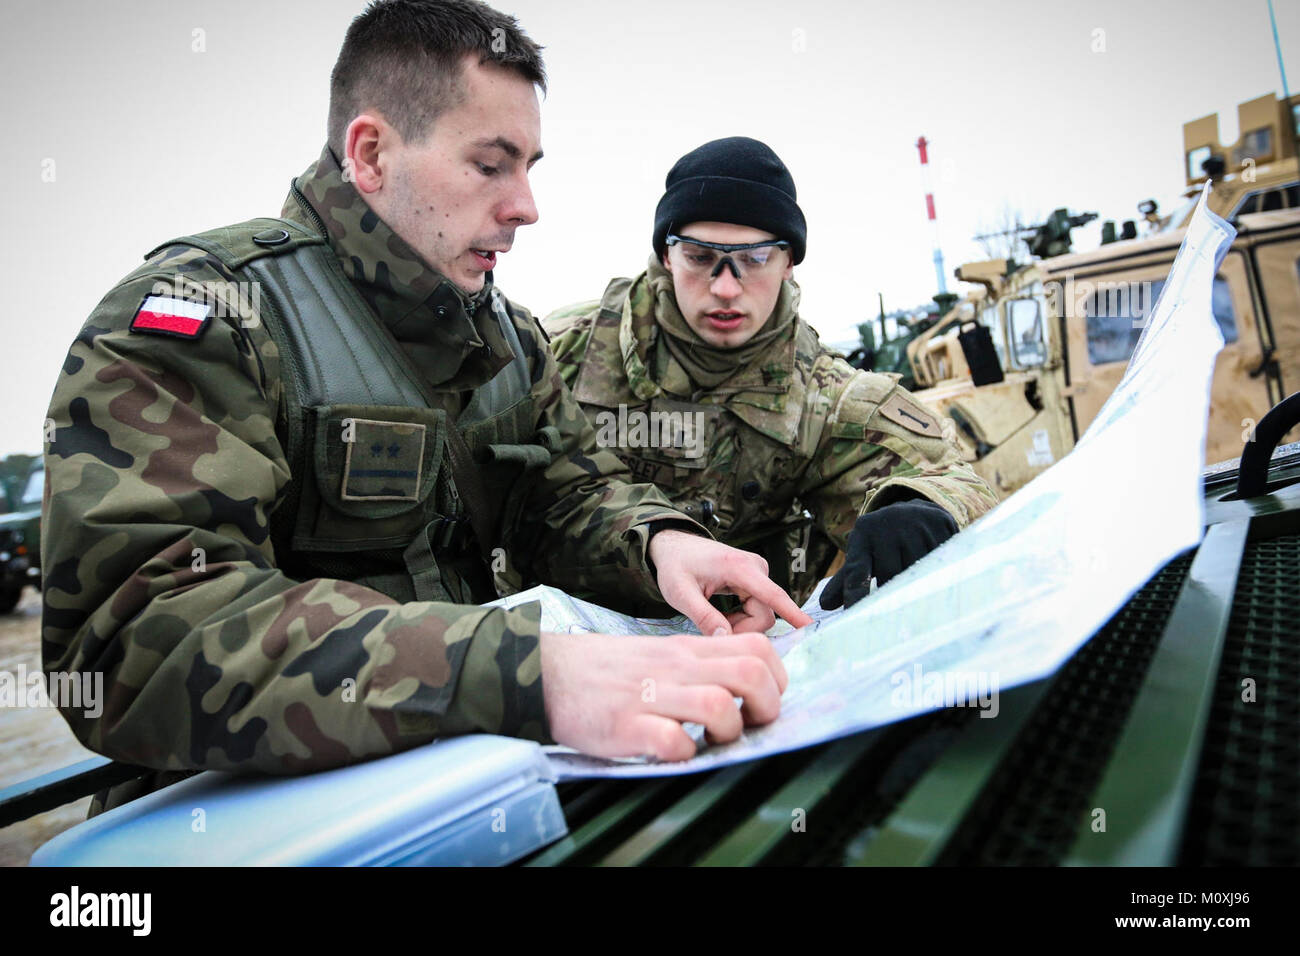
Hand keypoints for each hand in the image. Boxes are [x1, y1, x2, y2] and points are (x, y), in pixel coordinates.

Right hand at [540, 629, 788, 760]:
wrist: (548, 672)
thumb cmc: (609, 669)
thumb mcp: (660, 652)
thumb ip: (700, 665)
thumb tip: (746, 686)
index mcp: (686, 650)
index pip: (757, 648)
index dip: (775, 679)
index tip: (762, 702)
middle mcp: (675, 668)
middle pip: (751, 674)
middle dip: (766, 708)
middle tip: (747, 726)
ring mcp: (651, 695)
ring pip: (719, 706)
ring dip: (727, 732)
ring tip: (709, 740)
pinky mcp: (625, 725)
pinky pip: (672, 741)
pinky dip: (682, 753)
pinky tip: (673, 751)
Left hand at [648, 529, 812, 634]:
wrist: (675, 546)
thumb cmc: (675, 566)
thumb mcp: (680, 594)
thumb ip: (703, 617)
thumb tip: (726, 640)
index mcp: (738, 567)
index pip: (772, 595)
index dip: (792, 613)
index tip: (809, 627)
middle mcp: (755, 568)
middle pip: (765, 614)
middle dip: (742, 629)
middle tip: (714, 628)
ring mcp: (758, 573)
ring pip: (762, 614)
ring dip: (740, 624)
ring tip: (714, 616)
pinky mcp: (757, 580)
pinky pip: (758, 609)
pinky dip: (741, 617)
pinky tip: (721, 612)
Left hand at [820, 499, 958, 610]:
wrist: (913, 511)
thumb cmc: (882, 542)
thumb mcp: (863, 555)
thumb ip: (847, 580)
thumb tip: (825, 605)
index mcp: (863, 535)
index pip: (857, 572)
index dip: (855, 595)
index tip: (853, 616)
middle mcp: (886, 526)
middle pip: (890, 576)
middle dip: (894, 588)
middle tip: (900, 596)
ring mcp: (914, 523)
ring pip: (917, 569)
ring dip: (918, 579)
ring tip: (918, 573)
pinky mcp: (938, 523)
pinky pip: (940, 558)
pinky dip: (939, 566)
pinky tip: (936, 561)